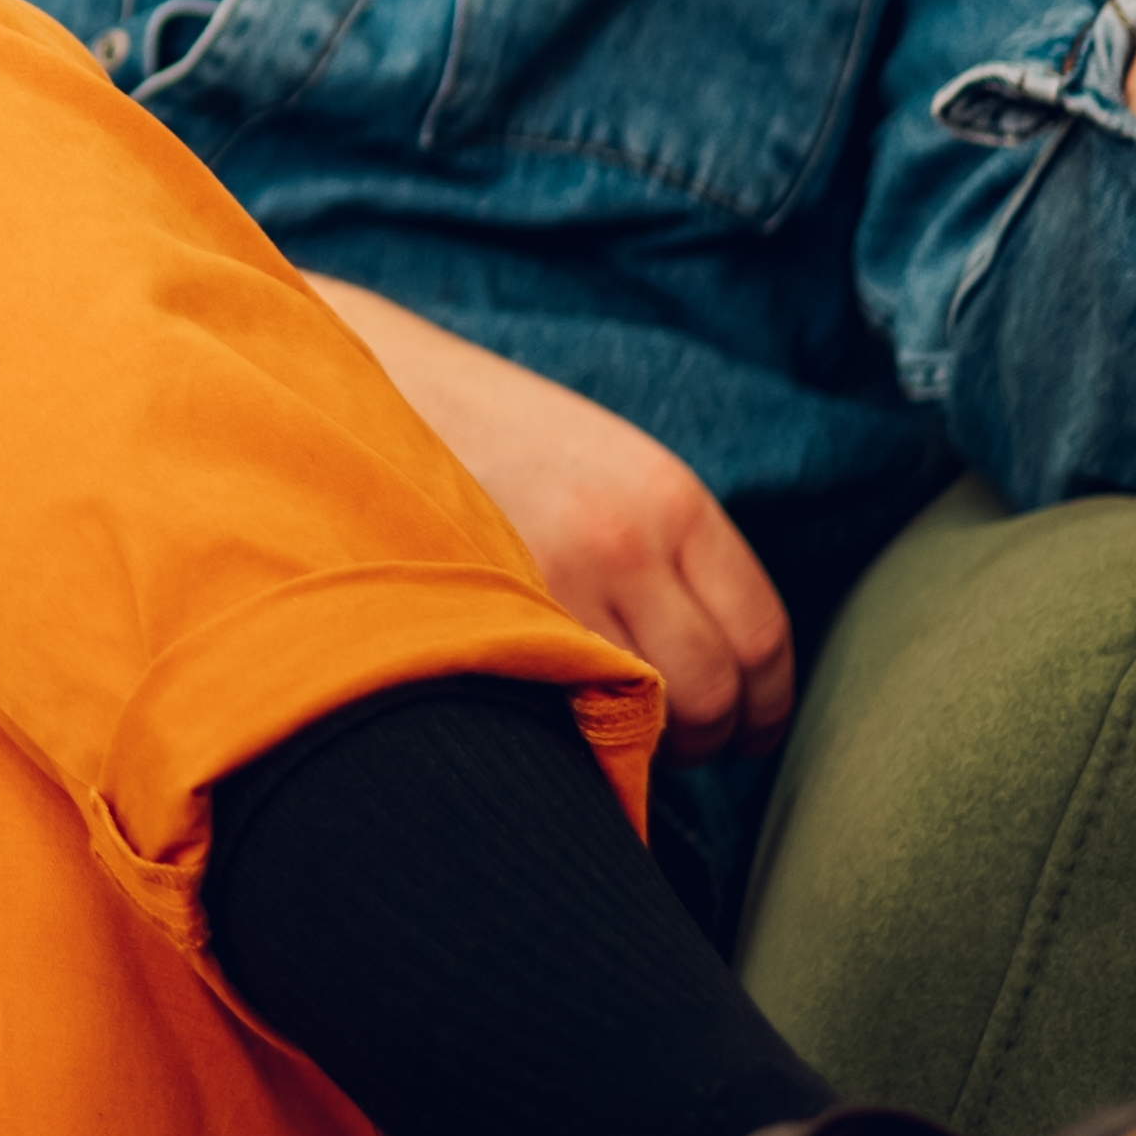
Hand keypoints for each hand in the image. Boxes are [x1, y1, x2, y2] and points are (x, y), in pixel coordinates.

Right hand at [309, 279, 789, 758]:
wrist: (372, 389)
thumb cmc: (493, 436)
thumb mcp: (609, 467)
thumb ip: (669, 550)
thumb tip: (724, 662)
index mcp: (672, 499)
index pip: (761, 635)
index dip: (763, 704)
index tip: (747, 730)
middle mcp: (627, 541)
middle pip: (713, 688)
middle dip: (707, 737)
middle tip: (679, 744)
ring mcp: (556, 580)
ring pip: (646, 715)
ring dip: (643, 745)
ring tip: (613, 731)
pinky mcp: (489, 614)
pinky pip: (565, 708)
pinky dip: (576, 733)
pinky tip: (557, 715)